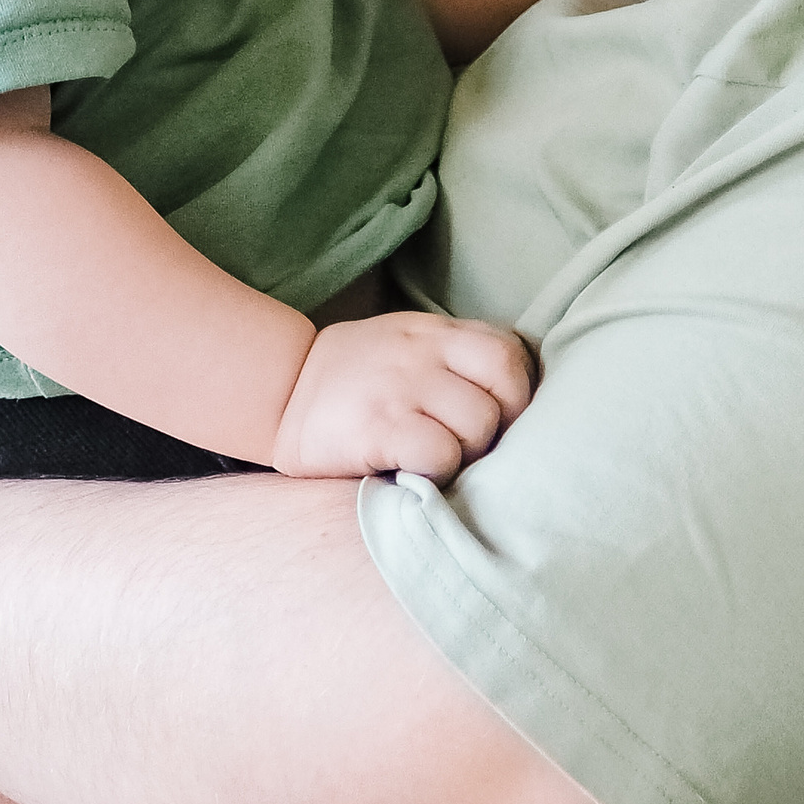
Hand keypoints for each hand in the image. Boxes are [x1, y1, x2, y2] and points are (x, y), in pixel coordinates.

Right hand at [271, 309, 534, 479]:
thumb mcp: (410, 346)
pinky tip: (414, 470)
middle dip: (499, 431)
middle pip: (506, 392)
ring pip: (479, 425)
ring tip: (437, 458)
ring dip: (467, 454)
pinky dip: (438, 470)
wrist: (280, 393)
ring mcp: (400, 387)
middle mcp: (423, 352)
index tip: (499, 421)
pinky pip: (439, 453)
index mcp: (437, 333)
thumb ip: (460, 359)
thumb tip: (522, 403)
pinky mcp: (377, 426)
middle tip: (469, 449)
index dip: (518, 395)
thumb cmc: (360, 382)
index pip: (511, 353)